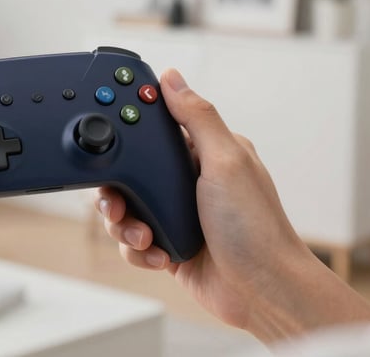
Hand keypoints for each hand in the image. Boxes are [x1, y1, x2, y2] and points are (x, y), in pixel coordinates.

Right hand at [97, 69, 369, 342]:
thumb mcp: (225, 160)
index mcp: (204, 152)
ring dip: (126, 224)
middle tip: (118, 202)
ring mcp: (176, 213)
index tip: (109, 136)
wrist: (260, 291)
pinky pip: (132, 240)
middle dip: (118, 190)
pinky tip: (160, 255)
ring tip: (145, 237)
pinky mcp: (168, 243)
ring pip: (125, 207)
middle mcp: (188, 180)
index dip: (128, 130)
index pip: (155, 128)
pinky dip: (139, 250)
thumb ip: (197, 116)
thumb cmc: (254, 227)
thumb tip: (172, 77)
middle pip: (130, 171)